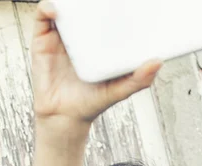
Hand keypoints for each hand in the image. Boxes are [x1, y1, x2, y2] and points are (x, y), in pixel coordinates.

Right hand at [32, 0, 161, 123]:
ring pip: (63, 7)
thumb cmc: (92, 102)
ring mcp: (61, 36)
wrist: (64, 117)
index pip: (104, 14)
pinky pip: (43, 17)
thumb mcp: (120, 90)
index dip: (111, 4)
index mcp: (99, 42)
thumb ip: (139, 79)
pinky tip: (56, 10)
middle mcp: (80, 35)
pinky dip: (48, 8)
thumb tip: (158, 62)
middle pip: (83, 6)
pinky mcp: (42, 40)